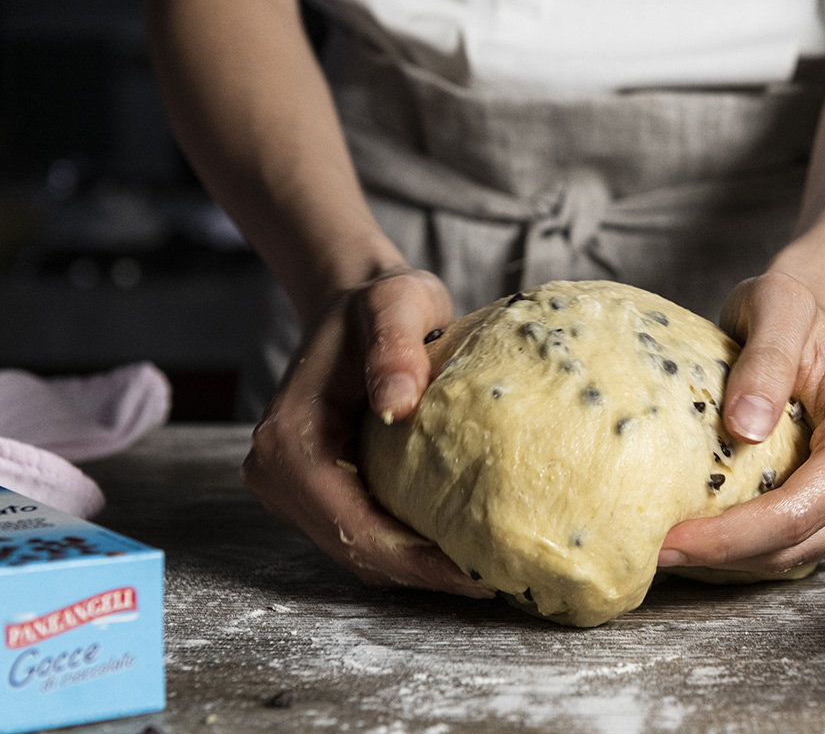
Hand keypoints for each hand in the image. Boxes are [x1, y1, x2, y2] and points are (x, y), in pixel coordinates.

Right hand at [242, 269, 491, 596]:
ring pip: (355, 549)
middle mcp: (275, 472)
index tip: (473, 572)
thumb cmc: (380, 301)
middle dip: (419, 572)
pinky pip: (360, 531)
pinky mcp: (314, 487)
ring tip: (480, 570)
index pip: (350, 523)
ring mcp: (290, 485)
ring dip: (414, 566)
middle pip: (352, 548)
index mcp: (287, 439)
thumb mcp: (396, 304)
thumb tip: (399, 405)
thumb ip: (395, 348)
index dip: (412, 558)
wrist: (355, 300)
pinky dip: (405, 546)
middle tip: (491, 581)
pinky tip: (454, 546)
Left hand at [658, 272, 824, 571]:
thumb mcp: (776, 308)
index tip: (667, 539)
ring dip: (732, 557)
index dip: (730, 536)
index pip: (797, 511)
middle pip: (796, 544)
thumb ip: (765, 361)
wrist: (822, 323)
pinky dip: (750, 547)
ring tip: (674, 541)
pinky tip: (708, 530)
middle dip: (723, 553)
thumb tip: (746, 427)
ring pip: (796, 557)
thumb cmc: (797, 311)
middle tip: (654, 548)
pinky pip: (799, 550)